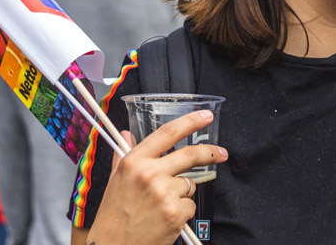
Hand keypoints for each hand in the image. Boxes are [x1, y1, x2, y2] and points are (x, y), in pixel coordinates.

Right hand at [86, 110, 227, 244]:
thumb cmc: (113, 215)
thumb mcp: (115, 181)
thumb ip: (123, 154)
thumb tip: (126, 132)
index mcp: (134, 162)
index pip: (167, 132)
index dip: (190, 121)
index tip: (206, 116)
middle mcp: (150, 174)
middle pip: (190, 154)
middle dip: (211, 152)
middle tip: (222, 153)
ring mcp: (164, 193)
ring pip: (190, 184)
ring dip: (182, 193)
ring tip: (161, 206)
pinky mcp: (175, 213)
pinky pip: (190, 205)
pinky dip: (182, 212)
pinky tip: (165, 219)